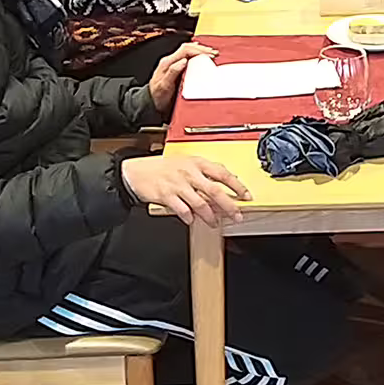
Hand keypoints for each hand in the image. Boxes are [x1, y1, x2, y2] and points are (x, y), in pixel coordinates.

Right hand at [121, 155, 251, 225]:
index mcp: (197, 163)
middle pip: (215, 191)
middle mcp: (189, 173)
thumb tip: (226, 182)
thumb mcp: (186, 162)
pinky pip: (182, 210)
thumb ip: (205, 171)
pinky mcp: (167, 196)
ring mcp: (178, 184)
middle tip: (236, 215)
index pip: (223, 174)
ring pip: (200, 203)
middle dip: (229, 205)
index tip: (246, 196)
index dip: (237, 186)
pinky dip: (189, 217)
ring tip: (214, 222)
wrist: (137, 171)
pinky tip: (192, 220)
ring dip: (210, 215)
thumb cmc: (163, 168)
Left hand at [146, 42, 214, 115]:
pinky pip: (185, 55)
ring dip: (199, 50)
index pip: (185, 50)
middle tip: (213, 53)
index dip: (199, 51)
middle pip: (187, 48)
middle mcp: (169, 61)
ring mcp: (171, 63)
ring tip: (210, 52)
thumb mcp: (164, 86)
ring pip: (186, 50)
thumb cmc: (157, 96)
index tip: (209, 55)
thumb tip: (183, 61)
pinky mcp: (174, 67)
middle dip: (201, 49)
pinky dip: (195, 53)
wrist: (150, 102)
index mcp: (167, 63)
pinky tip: (199, 54)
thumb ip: (172, 72)